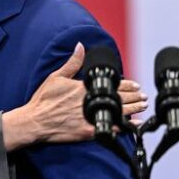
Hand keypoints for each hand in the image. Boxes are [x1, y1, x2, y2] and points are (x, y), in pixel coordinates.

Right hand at [1, 43, 149, 150]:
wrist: (35, 121)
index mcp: (83, 88)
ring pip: (117, 113)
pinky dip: (122, 127)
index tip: (136, 85)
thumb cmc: (43, 100)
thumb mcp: (56, 77)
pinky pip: (109, 129)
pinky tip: (132, 126)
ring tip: (142, 107)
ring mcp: (89, 117)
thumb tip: (80, 46)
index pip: (111, 85)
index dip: (126, 85)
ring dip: (132, 110)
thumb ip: (72, 63)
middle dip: (134, 97)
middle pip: (118, 99)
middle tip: (144, 97)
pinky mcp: (87, 131)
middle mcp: (88, 102)